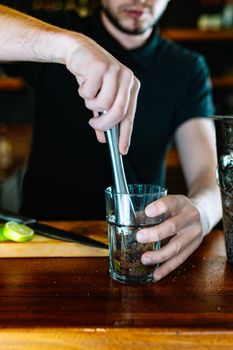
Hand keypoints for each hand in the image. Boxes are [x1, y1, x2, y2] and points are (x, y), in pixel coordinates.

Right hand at [65, 34, 139, 153]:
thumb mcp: (100, 99)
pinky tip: (83, 81)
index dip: (125, 135)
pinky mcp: (101, 67)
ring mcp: (115, 71)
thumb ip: (104, 117)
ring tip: (88, 94)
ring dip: (90, 104)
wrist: (78, 50)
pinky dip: (83, 92)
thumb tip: (103, 138)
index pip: (130, 116)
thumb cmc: (92, 77)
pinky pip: (89, 94)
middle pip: (118, 113)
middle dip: (103, 124)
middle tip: (93, 124)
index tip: (122, 151)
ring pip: (103, 105)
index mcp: (132, 87)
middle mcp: (127, 79)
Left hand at [136, 195, 203, 280]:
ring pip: (177, 247)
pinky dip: (167, 268)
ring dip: (159, 255)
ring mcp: (193, 233)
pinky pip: (180, 259)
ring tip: (145, 259)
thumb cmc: (178, 208)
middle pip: (173, 227)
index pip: (171, 203)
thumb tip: (130, 220)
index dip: (160, 207)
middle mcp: (190, 218)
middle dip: (155, 234)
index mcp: (181, 203)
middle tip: (139, 237)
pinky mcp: (194, 247)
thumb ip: (152, 210)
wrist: (202, 214)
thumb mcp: (168, 203)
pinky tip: (156, 274)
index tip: (147, 211)